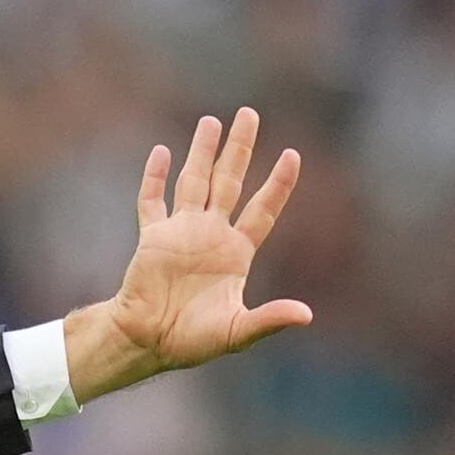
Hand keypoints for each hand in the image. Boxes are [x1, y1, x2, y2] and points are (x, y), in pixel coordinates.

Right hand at [65, 108, 311, 402]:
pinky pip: (153, 201)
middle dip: (239, 149)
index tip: (292, 155)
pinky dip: (156, 177)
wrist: (148, 341)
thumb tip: (306, 315)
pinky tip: (163, 152)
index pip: (262, 210)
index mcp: (236, 253)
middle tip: (249, 113)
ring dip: (201, 152)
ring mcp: (181, 233)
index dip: (278, 184)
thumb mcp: (237, 332)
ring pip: (194, 182)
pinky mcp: (153, 237)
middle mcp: (210, 235)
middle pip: (229, 182)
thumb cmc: (193, 341)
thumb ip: (269, 320)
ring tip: (211, 121)